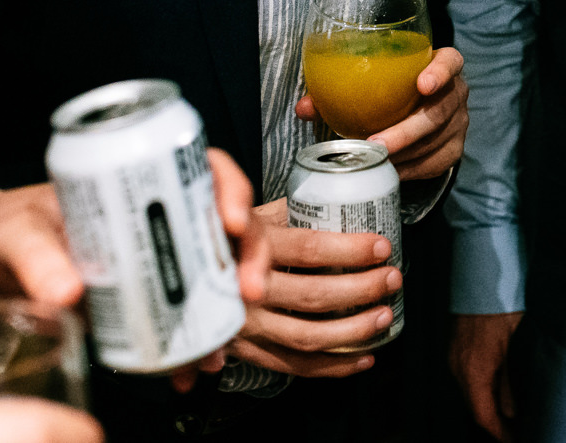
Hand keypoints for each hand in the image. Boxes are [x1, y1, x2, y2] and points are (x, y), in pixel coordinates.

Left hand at [0, 149, 269, 388]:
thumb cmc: (5, 228)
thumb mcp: (16, 235)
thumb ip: (36, 259)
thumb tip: (66, 292)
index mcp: (137, 179)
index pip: (202, 168)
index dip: (231, 187)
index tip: (230, 221)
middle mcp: (160, 214)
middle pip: (226, 220)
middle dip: (249, 255)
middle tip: (248, 290)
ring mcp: (158, 256)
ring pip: (218, 269)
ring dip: (230, 309)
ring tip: (218, 348)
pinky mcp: (148, 296)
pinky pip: (188, 314)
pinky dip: (196, 342)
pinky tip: (191, 369)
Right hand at [224, 198, 396, 377]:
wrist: (172, 265)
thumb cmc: (221, 231)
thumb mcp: (249, 209)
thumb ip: (289, 207)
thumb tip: (343, 198)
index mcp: (251, 246)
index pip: (309, 249)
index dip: (350, 250)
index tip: (382, 246)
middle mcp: (245, 289)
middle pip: (314, 295)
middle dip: (362, 289)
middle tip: (392, 278)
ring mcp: (244, 325)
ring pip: (306, 337)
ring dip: (354, 330)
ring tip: (385, 316)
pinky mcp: (245, 350)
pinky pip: (292, 366)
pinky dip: (332, 366)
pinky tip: (363, 357)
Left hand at [294, 46, 467, 179]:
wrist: (419, 110)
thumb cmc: (393, 91)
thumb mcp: (373, 83)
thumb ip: (338, 90)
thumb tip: (304, 108)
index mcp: (440, 65)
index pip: (450, 62)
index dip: (440, 72)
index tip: (422, 85)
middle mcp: (456, 92)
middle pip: (439, 111)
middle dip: (406, 130)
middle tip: (376, 143)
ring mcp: (459, 123)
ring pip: (434, 142)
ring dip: (403, 154)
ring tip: (373, 161)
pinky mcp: (455, 150)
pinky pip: (433, 164)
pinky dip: (409, 169)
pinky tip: (388, 170)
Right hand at [451, 312, 523, 440]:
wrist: (483, 278)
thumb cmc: (502, 307)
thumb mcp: (515, 346)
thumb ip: (510, 383)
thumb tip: (511, 411)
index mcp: (475, 370)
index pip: (483, 415)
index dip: (498, 433)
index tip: (512, 439)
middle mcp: (459, 367)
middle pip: (474, 406)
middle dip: (493, 421)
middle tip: (513, 430)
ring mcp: (454, 356)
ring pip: (469, 392)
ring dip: (486, 404)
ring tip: (507, 413)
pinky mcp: (455, 347)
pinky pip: (465, 377)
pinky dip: (480, 388)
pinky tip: (494, 387)